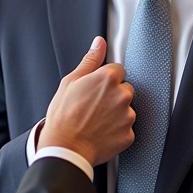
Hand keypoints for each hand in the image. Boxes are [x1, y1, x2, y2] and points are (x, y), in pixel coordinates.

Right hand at [40, 36, 134, 165]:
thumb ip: (90, 60)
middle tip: (94, 106)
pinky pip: (126, 130)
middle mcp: (122, 95)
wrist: (65, 148)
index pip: (117, 71)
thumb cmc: (63, 116)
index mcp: (108, 78)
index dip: (104, 80)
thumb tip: (99, 44)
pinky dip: (117, 131)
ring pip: (126, 110)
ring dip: (116, 114)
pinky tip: (101, 132)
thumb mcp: (70, 82)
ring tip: (96, 121)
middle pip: (125, 90)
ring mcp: (127, 116)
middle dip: (113, 96)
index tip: (95, 90)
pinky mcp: (128, 135)